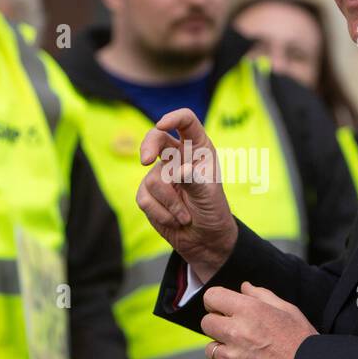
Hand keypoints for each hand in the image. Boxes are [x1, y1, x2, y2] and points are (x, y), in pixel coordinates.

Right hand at [137, 108, 237, 284]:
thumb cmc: (213, 212)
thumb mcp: (209, 196)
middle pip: (156, 138)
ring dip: (170, 204)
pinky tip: (175, 221)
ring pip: (153, 180)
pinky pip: (144, 198)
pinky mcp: (148, 193)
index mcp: (198, 149)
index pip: (186, 122)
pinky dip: (161, 213)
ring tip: (185, 217)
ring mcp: (161, 174)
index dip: (173, 118)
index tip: (162, 124)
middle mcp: (178, 157)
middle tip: (145, 159)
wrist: (204, 240)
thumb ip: (195, 181)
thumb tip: (180, 170)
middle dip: (148, 147)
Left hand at [201, 282, 317, 358]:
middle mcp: (236, 332)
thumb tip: (243, 287)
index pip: (211, 297)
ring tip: (246, 356)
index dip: (217, 303)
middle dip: (218, 326)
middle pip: (206, 323)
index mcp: (249, 310)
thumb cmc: (302, 341)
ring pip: (211, 351)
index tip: (224, 310)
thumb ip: (262, 296)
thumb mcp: (287, 310)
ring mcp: (233, 358)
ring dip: (224, 352)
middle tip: (235, 334)